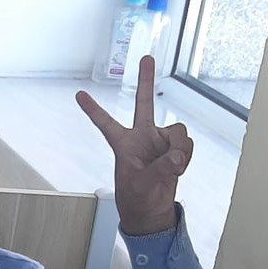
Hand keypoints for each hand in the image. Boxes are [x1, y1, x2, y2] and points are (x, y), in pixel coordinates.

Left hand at [76, 55, 191, 235]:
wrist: (152, 211)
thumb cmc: (137, 198)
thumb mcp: (142, 185)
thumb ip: (161, 167)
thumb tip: (177, 154)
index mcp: (123, 145)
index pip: (105, 124)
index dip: (93, 110)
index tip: (79, 95)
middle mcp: (142, 137)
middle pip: (144, 104)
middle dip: (146, 80)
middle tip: (146, 57)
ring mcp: (159, 141)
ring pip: (178, 131)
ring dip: (180, 150)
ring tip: (172, 168)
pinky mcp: (175, 148)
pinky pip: (188, 144)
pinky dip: (187, 157)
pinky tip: (179, 169)